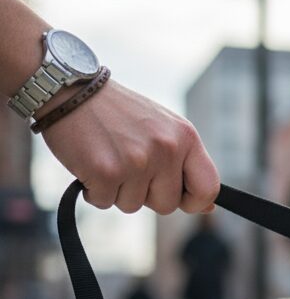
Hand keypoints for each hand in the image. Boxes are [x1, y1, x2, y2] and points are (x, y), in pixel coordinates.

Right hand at [40, 80, 219, 214]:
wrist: (71, 90)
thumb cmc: (119, 114)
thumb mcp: (163, 129)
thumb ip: (185, 164)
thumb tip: (208, 207)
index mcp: (186, 137)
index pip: (208, 188)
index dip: (194, 202)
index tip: (179, 199)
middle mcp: (166, 149)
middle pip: (167, 205)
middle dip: (146, 195)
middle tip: (128, 166)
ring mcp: (137, 161)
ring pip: (132, 206)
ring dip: (116, 190)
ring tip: (108, 157)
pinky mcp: (105, 172)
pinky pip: (104, 203)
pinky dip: (93, 190)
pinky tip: (90, 163)